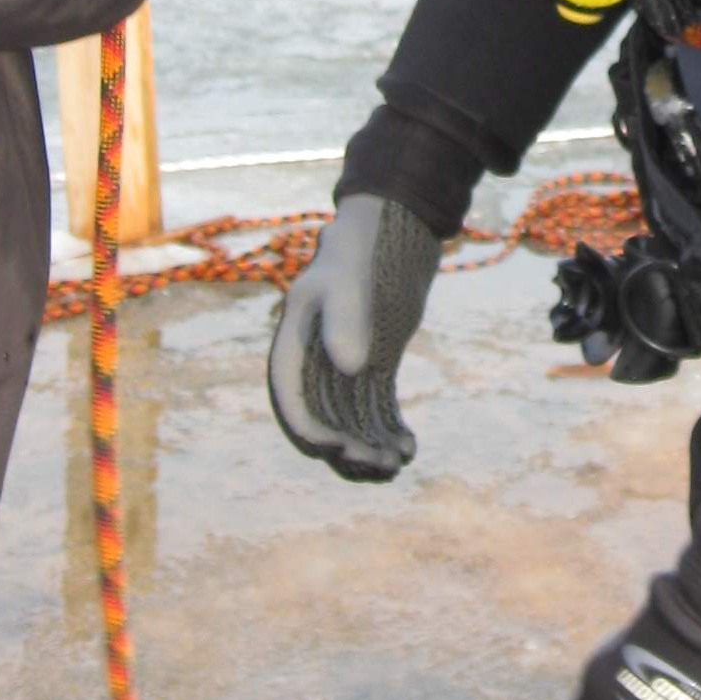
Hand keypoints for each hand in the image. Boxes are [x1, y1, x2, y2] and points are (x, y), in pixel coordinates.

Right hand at [268, 194, 441, 481]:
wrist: (389, 236)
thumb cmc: (359, 253)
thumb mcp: (348, 281)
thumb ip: (345, 320)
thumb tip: (351, 367)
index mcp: (294, 345)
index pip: (291, 397)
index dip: (308, 427)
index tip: (335, 448)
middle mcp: (315, 363)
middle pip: (322, 418)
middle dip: (346, 447)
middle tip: (377, 464)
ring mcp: (344, 369)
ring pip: (350, 421)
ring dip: (369, 447)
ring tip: (396, 464)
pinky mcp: (373, 369)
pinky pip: (375, 410)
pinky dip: (389, 431)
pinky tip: (409, 447)